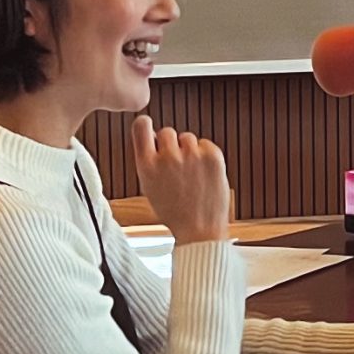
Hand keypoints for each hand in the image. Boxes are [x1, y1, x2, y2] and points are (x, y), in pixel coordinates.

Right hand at [131, 114, 230, 244]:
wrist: (199, 229)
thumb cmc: (174, 211)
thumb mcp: (149, 186)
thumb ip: (150, 160)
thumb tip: (152, 136)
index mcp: (147, 165)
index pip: (140, 127)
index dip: (145, 124)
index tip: (147, 124)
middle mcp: (168, 157)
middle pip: (167, 131)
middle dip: (171, 144)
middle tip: (176, 164)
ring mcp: (191, 155)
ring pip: (188, 138)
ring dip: (189, 150)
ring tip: (191, 174)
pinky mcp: (212, 155)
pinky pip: (205, 144)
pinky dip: (206, 155)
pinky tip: (203, 174)